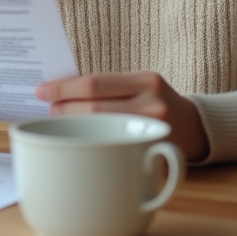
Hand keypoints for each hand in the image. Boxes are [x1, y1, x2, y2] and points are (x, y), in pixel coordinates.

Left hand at [35, 72, 210, 161]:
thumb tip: (59, 90)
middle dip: (64, 109)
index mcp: (146, 80)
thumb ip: (109, 87)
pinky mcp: (150, 154)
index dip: (63, 88)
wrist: (194, 126)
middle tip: (47, 108)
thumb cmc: (154, 101)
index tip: (42, 90)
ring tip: (59, 121)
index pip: (95, 83)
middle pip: (94, 108)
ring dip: (73, 125)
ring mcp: (152, 132)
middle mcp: (153, 105)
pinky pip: (112, 147)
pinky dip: (90, 141)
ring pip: (99, 129)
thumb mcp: (138, 85)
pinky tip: (79, 138)